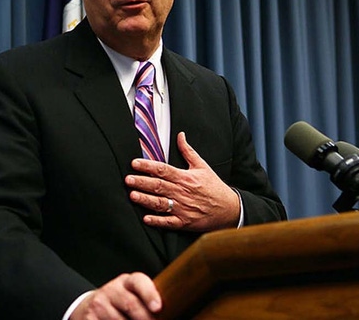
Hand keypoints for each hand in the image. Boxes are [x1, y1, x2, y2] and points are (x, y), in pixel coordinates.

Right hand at [70, 272, 161, 319]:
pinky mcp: (89, 317)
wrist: (93, 306)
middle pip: (132, 305)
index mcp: (127, 281)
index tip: (157, 308)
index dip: (149, 294)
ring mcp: (99, 303)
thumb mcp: (134, 295)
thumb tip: (164, 314)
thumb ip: (148, 300)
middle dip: (146, 319)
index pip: (139, 282)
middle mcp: (111, 289)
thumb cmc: (122, 302)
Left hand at [125, 132, 239, 231]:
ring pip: (161, 203)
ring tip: (132, 195)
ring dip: (146, 200)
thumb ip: (188, 151)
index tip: (134, 163)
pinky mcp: (185, 222)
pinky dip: (158, 220)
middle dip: (142, 182)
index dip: (148, 166)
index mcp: (185, 178)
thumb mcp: (202, 166)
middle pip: (159, 186)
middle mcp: (183, 192)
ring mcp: (183, 208)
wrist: (230, 209)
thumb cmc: (214, 187)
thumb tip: (180, 135)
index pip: (163, 170)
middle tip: (128, 179)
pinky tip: (146, 218)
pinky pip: (169, 222)